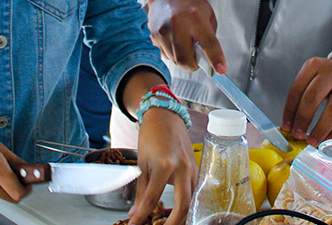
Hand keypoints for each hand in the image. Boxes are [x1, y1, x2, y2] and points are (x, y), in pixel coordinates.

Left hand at [129, 106, 196, 224]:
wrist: (166, 116)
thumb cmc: (152, 135)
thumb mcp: (142, 162)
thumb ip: (141, 190)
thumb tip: (135, 213)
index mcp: (165, 164)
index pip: (153, 198)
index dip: (142, 215)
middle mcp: (182, 168)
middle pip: (182, 206)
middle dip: (172, 224)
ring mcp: (192, 169)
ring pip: (191, 201)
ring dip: (181, 217)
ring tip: (167, 223)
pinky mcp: (196, 169)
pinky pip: (193, 192)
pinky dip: (186, 204)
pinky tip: (176, 211)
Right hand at [146, 0, 225, 72]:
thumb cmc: (190, 3)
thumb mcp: (207, 15)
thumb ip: (209, 36)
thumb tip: (208, 60)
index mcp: (196, 18)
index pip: (208, 44)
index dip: (215, 59)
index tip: (220, 70)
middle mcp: (178, 24)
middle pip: (186, 60)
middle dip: (193, 65)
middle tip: (197, 58)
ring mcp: (164, 31)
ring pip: (175, 60)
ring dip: (182, 58)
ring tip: (185, 43)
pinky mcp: (154, 35)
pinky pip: (165, 54)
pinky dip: (172, 52)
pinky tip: (174, 39)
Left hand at [281, 56, 331, 146]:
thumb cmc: (325, 79)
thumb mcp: (311, 78)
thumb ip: (300, 97)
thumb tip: (289, 125)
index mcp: (314, 65)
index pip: (297, 90)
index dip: (290, 111)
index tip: (286, 126)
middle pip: (313, 98)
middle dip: (303, 120)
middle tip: (298, 135)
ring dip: (321, 129)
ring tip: (312, 141)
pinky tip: (327, 137)